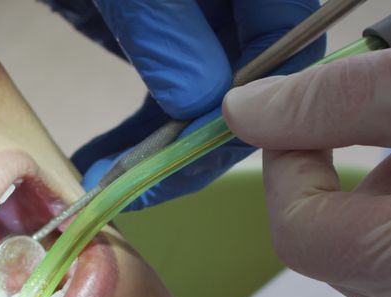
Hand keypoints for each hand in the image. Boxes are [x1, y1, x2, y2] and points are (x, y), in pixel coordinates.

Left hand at [55, 0, 323, 209]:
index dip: (253, 105)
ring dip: (159, 147)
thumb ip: (166, 30)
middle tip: (146, 183)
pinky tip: (104, 158)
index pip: (286, 46)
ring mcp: (198, 20)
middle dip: (197, 140)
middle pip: (246, 84)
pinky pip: (161, 91)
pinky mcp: (160, 34)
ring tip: (112, 181)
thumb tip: (201, 101)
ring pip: (201, 99)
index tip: (198, 149)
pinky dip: (135, 130)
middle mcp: (234, 4)